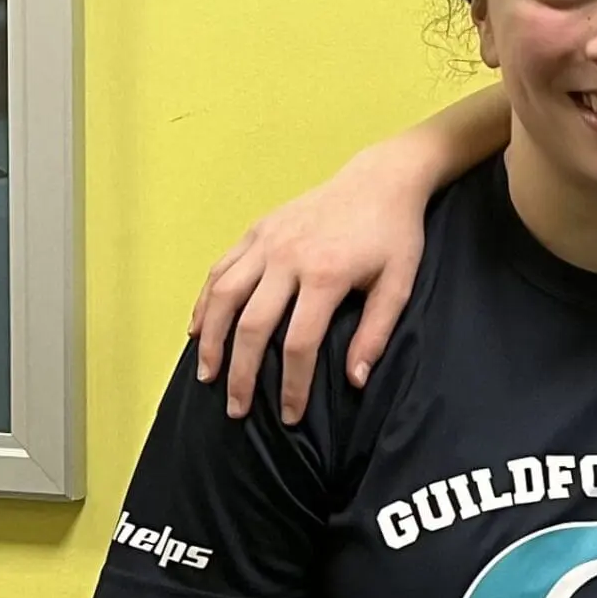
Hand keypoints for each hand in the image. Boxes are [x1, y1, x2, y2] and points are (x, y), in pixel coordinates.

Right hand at [191, 145, 430, 423]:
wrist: (380, 180)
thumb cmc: (394, 237)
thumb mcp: (399, 285)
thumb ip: (375, 334)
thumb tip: (355, 382)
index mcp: (326, 275)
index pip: (299, 344)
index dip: (292, 385)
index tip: (290, 417)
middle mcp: (288, 258)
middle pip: (251, 326)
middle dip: (241, 373)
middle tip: (236, 410)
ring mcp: (267, 241)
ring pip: (223, 296)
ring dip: (210, 339)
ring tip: (206, 375)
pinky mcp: (256, 230)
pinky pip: (220, 269)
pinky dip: (204, 301)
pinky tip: (197, 329)